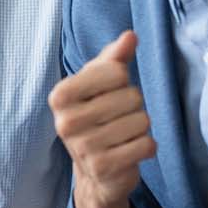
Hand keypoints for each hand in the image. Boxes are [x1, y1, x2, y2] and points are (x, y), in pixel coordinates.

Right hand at [49, 30, 155, 207]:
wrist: (95, 171)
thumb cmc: (97, 118)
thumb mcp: (99, 85)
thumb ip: (114, 58)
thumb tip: (130, 36)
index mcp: (60, 95)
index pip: (116, 72)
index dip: (123, 81)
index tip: (108, 95)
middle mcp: (66, 122)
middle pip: (132, 97)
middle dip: (134, 107)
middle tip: (117, 120)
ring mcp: (83, 148)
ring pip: (142, 121)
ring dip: (141, 128)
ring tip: (123, 136)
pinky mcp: (104, 169)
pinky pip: (147, 145)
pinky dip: (146, 147)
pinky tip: (130, 152)